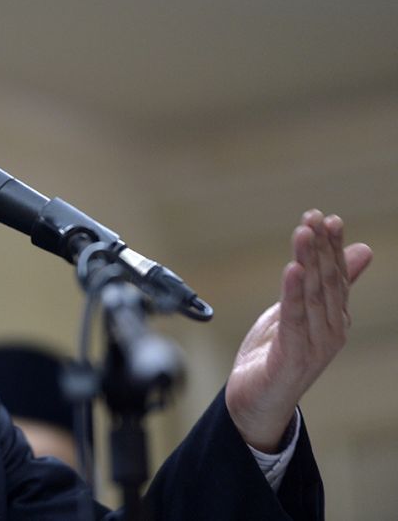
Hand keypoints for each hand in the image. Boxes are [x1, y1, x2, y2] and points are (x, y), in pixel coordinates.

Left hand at [225, 210, 372, 451]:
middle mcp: (331, 331)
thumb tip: (364, 250)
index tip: (326, 218)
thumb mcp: (299, 310)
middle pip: (326, 281)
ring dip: (308, 261)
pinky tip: (293, 270)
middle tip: (314, 217)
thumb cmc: (277, 355)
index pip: (337, 276)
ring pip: (312, 295)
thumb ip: (325, 283)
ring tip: (303, 234)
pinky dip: (293, 292)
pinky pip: (294, 319)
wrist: (256, 402)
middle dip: (320, 247)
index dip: (332, 246)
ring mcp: (316, 346)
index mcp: (335, 318)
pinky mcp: (294, 357)